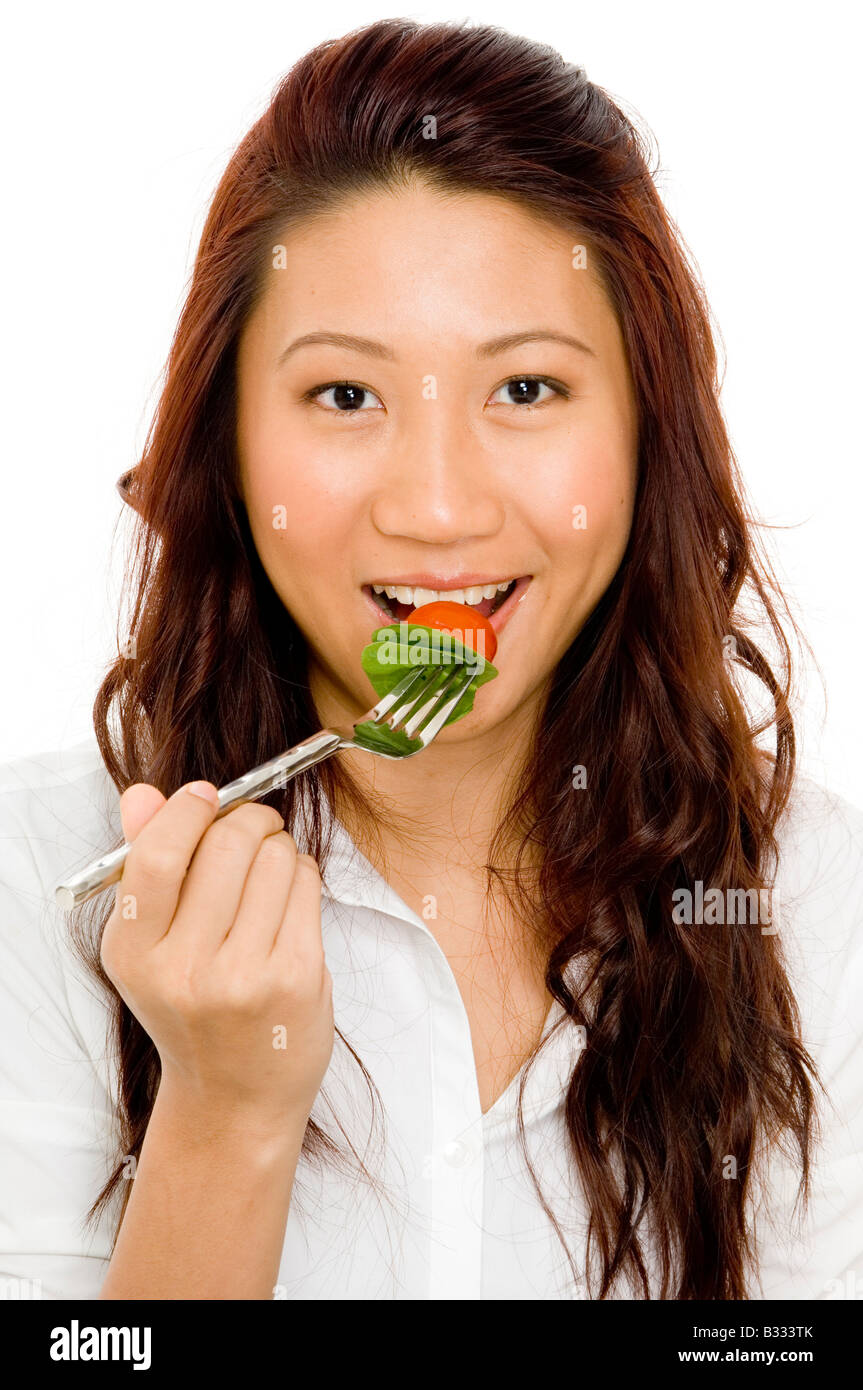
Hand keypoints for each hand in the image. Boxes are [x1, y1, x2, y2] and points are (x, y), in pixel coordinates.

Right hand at [100, 781, 333, 1125]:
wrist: (235, 1097)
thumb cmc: (194, 1010)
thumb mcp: (152, 948)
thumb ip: (146, 865)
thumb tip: (143, 795)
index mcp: (133, 953)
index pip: (156, 857)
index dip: (186, 812)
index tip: (206, 797)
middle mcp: (184, 969)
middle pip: (227, 845)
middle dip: (249, 819)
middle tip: (256, 825)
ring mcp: (243, 976)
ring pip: (275, 858)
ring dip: (280, 847)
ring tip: (271, 871)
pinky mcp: (295, 977)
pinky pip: (307, 886)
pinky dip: (303, 875)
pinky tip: (291, 896)